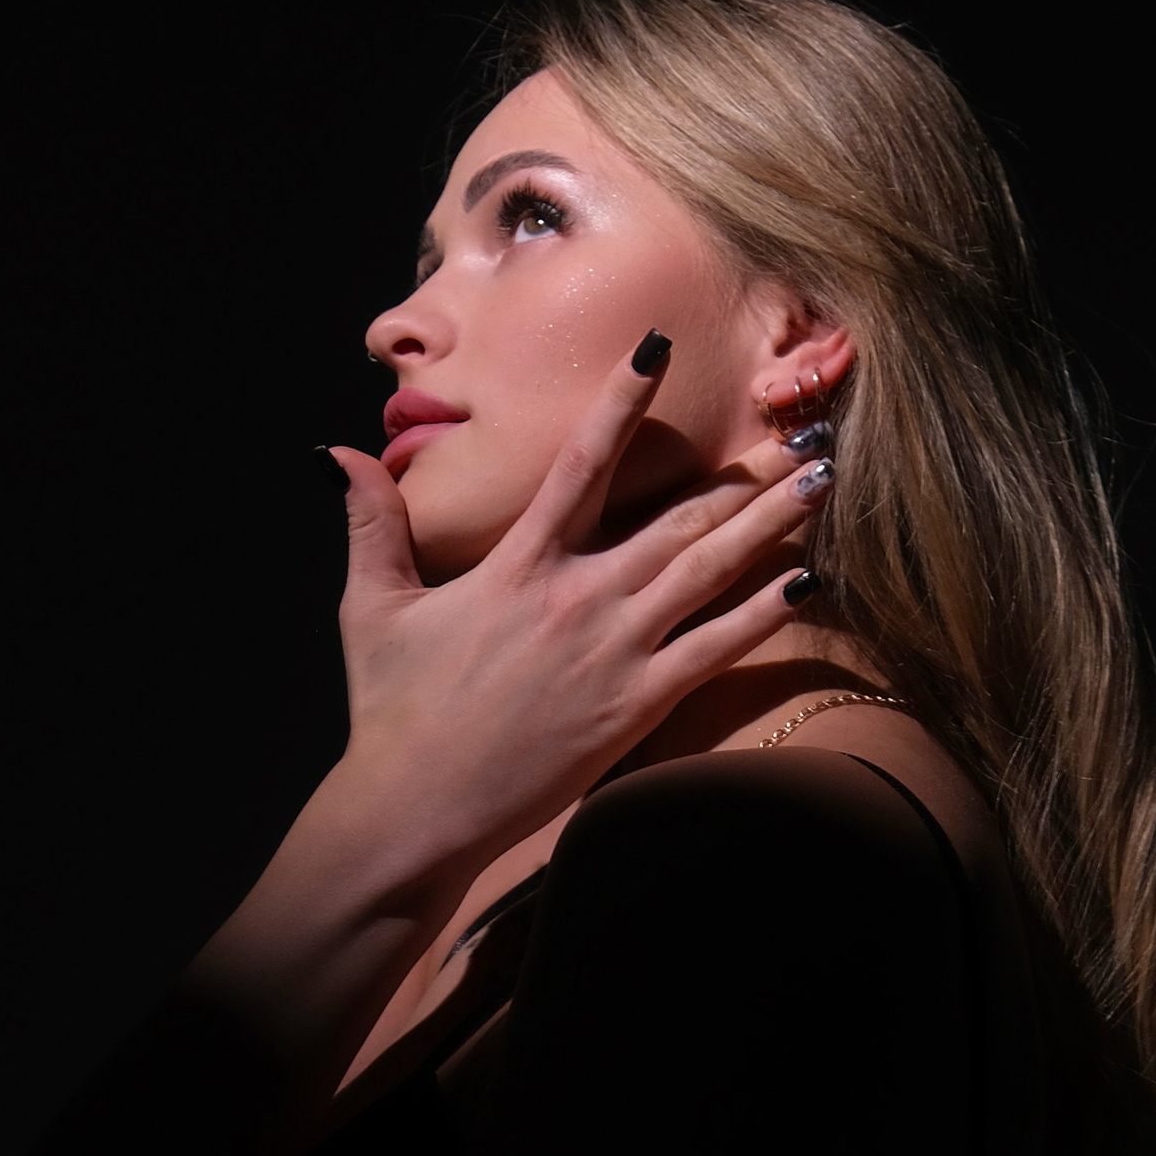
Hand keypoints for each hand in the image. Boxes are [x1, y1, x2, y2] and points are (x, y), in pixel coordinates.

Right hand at [327, 340, 826, 884]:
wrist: (415, 807)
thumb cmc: (394, 714)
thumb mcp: (371, 608)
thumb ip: (370, 525)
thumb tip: (336, 451)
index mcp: (517, 565)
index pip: (578, 463)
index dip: (619, 401)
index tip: (657, 347)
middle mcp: (576, 596)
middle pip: (676, 515)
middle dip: (743, 472)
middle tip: (798, 431)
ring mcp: (614, 649)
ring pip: (708, 568)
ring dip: (770, 522)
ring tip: (820, 481)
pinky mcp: (636, 704)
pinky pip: (716, 648)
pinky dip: (763, 613)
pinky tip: (806, 581)